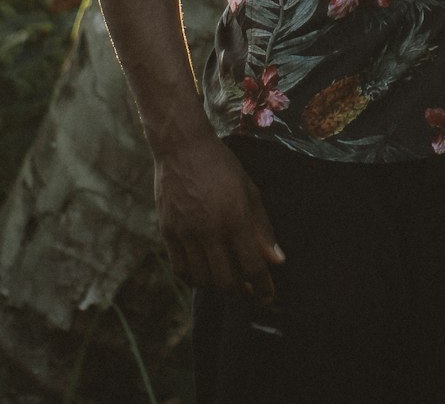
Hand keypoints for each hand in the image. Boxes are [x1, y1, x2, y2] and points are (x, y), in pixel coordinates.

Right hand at [154, 130, 284, 301]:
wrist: (182, 147)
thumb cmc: (221, 165)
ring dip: (217, 286)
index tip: (268, 297)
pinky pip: (180, 269)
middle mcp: (209, 229)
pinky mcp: (167, 232)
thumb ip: (263, 228)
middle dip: (241, 292)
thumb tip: (277, 260)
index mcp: (234, 217)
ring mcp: (186, 232)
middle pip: (226, 281)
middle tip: (249, 290)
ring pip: (202, 280)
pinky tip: (203, 272)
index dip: (263, 287)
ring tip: (227, 281)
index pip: (252, 267)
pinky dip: (194, 278)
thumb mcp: (250, 190)